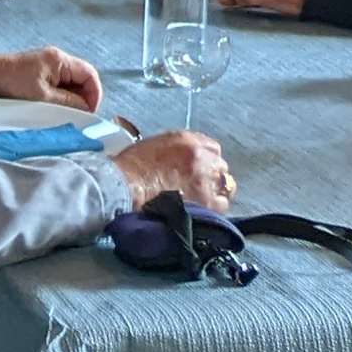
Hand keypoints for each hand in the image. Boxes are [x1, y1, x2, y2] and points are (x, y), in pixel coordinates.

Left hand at [0, 43, 101, 114]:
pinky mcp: (38, 72)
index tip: (88, 112)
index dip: (94, 95)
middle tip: (76, 116)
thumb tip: (86, 110)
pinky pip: (58, 85)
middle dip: (82, 98)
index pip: (90, 75)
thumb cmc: (10, 84)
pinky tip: (51, 107)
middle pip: (82, 79)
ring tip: (62, 113)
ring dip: (70, 99)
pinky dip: (59, 97)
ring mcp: (47, 65)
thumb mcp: (43, 97)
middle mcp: (56, 59)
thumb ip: (68, 103)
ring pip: (70, 84)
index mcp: (60, 59)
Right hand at [108, 128, 233, 210]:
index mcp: (188, 141)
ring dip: (216, 191)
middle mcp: (201, 156)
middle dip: (211, 175)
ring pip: (226, 185)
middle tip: (198, 185)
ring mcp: (205, 179)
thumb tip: (183, 159)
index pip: (212, 148)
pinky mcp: (205, 200)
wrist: (125, 185)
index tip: (199, 169)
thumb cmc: (132, 165)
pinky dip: (215, 207)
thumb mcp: (155, 144)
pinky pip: (222, 204)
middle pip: (220, 166)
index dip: (206, 160)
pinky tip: (203, 210)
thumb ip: (176, 149)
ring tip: (203, 199)